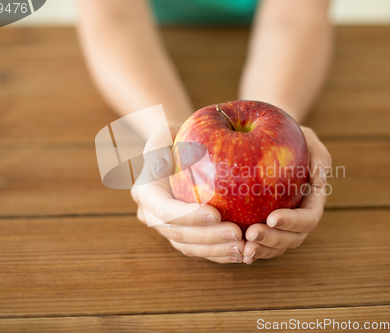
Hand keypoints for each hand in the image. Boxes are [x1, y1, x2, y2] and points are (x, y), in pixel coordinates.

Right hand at [131, 126, 244, 263]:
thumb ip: (159, 145)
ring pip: (189, 247)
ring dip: (216, 251)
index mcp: (144, 192)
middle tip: (237, 235)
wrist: (183, 152)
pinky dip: (221, 253)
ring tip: (244, 247)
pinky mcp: (185, 236)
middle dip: (207, 238)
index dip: (188, 216)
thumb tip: (161, 166)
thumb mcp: (166, 133)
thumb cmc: (178, 136)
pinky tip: (244, 251)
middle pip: (177, 234)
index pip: (164, 210)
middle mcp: (151, 215)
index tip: (216, 214)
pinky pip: (201, 250)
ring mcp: (167, 228)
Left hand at [242, 126, 330, 263]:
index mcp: (312, 200)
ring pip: (275, 246)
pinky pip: (258, 243)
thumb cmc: (288, 135)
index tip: (271, 217)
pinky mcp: (261, 225)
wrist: (267, 139)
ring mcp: (280, 224)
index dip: (292, 222)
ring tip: (242, 249)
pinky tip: (233, 249)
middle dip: (273, 240)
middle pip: (292, 239)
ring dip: (261, 250)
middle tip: (251, 235)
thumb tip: (320, 181)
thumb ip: (318, 156)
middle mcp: (297, 216)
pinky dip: (248, 248)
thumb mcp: (307, 138)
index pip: (308, 218)